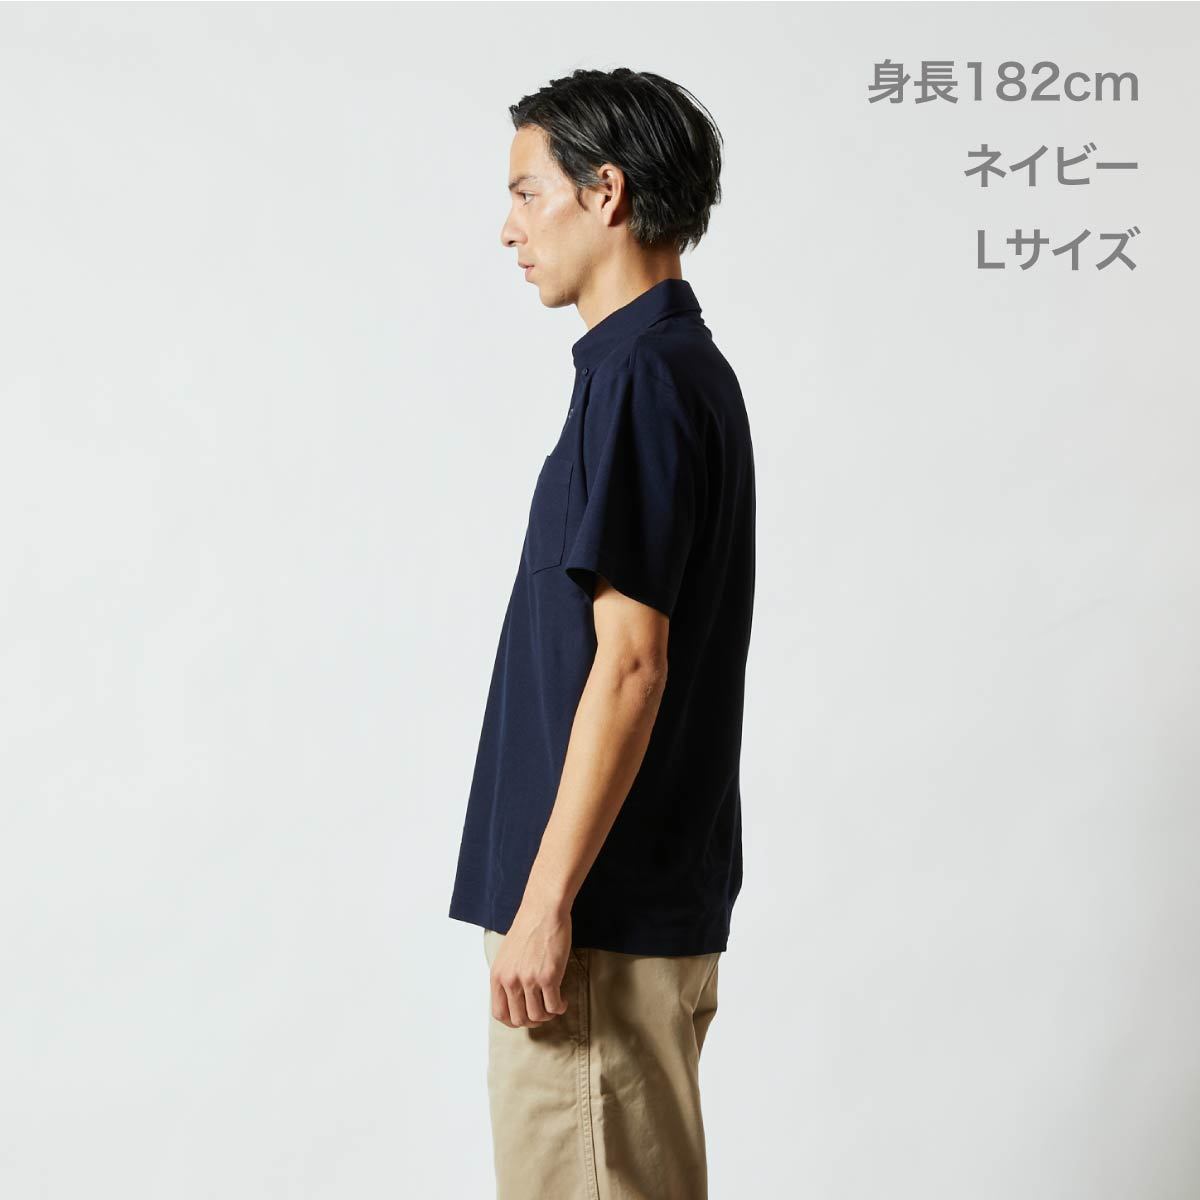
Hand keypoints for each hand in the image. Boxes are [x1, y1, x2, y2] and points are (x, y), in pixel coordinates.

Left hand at [490, 908, 572, 1028]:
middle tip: (543, 1012)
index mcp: (498, 976)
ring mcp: (529, 979)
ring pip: (538, 1016)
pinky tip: (563, 1000)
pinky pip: (554, 1006)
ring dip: (548, 1015)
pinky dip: (560, 1008)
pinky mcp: (549, 976)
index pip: (499, 1013)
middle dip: (533, 1021)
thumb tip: (515, 999)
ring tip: (554, 1004)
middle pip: (519, 1019)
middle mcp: (510, 980)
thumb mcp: (507, 955)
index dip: (513, 1021)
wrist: (543, 910)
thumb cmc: (528, 928)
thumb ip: (508, 976)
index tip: (525, 1017)